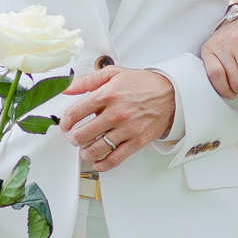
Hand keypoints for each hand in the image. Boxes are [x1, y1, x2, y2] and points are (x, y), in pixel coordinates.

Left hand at [58, 65, 175, 168]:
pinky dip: (103, 164)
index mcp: (107, 95)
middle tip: (75, 138)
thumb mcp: (114, 73)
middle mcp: (116, 114)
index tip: (65, 125)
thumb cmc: (143, 84)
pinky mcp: (137, 141)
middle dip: (75, 139)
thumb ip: (88, 80)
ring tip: (85, 150)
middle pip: (83, 134)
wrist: (171, 94)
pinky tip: (98, 162)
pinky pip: (116, 158)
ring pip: (97, 149)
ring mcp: (127, 129)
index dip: (65, 121)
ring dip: (86, 152)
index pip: (76, 112)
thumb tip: (67, 87)